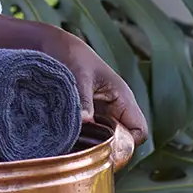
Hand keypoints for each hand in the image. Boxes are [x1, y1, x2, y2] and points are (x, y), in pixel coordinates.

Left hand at [47, 30, 148, 145]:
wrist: (53, 44)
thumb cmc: (71, 54)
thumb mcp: (78, 75)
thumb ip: (84, 99)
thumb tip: (86, 121)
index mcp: (122, 98)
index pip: (139, 131)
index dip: (126, 143)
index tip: (104, 145)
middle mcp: (116, 108)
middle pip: (124, 140)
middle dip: (108, 148)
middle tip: (85, 148)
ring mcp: (101, 112)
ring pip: (107, 139)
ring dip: (94, 144)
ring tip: (75, 144)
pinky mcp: (86, 115)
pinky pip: (92, 134)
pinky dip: (83, 139)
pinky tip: (67, 139)